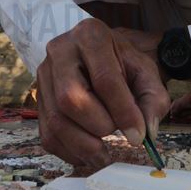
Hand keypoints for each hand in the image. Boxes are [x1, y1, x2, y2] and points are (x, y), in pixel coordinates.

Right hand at [37, 18, 169, 167]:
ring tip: (105, 152)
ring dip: (84, 145)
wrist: (93, 54)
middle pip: (71, 99)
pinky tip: (89, 153)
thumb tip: (146, 132)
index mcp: (91, 37)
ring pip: (56, 120)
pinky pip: (47, 135)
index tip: (138, 135)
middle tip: (117, 132)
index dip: (123, 111)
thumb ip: (153, 98)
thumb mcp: (144, 71)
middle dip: (99, 125)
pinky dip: (70, 152)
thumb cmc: (120, 62)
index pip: (104, 79)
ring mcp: (44, 76)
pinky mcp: (38, 99)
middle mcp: (60, 52)